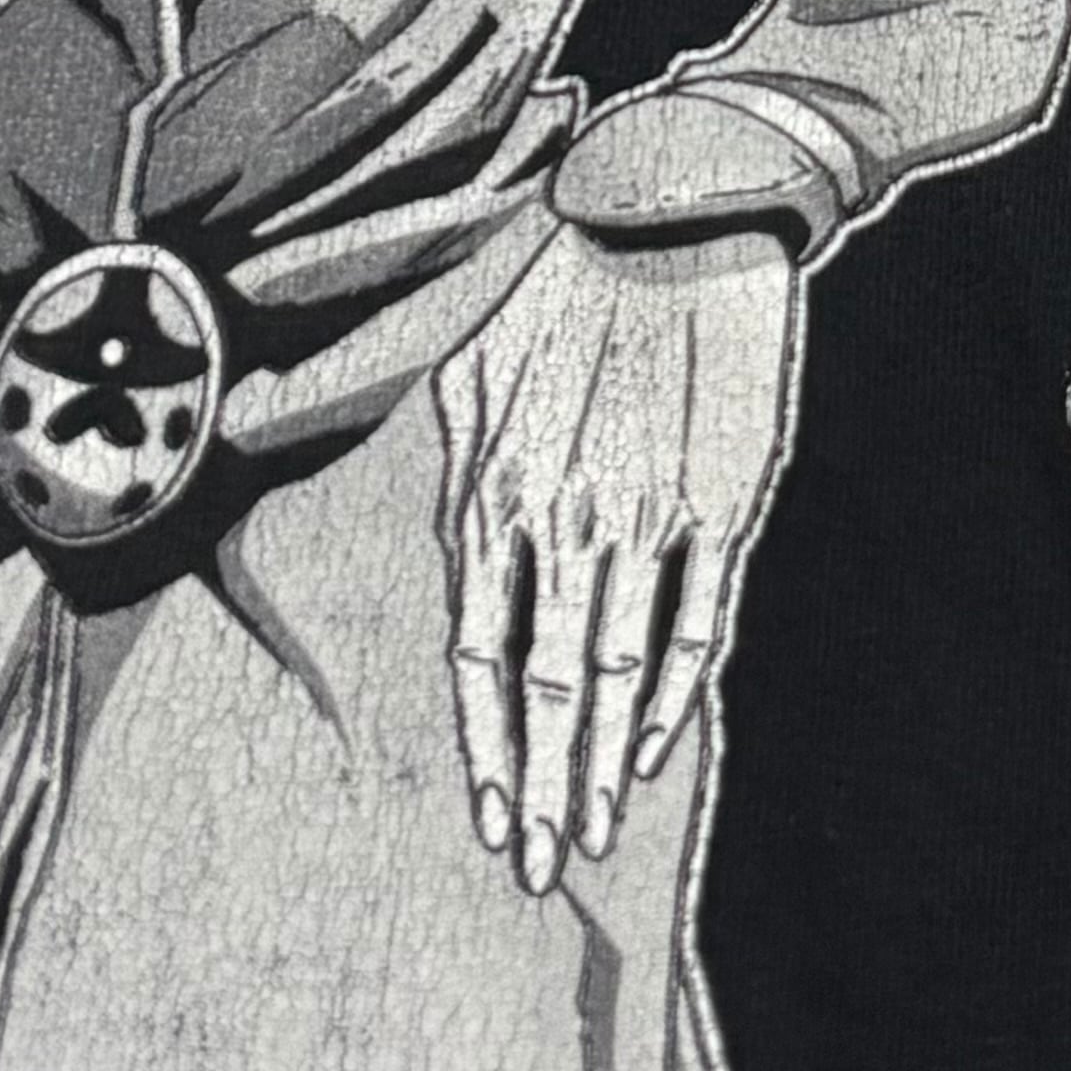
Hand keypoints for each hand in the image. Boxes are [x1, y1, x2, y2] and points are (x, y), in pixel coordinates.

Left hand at [439, 226, 801, 892]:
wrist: (683, 200)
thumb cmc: (560, 265)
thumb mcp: (461, 345)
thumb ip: (423, 433)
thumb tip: (345, 471)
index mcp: (491, 486)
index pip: (477, 654)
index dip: (483, 748)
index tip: (487, 821)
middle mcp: (563, 518)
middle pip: (544, 687)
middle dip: (539, 790)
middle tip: (536, 871)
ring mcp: (648, 517)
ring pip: (618, 672)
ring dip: (602, 764)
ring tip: (590, 834)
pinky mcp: (725, 502)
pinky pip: (697, 623)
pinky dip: (676, 694)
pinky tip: (658, 745)